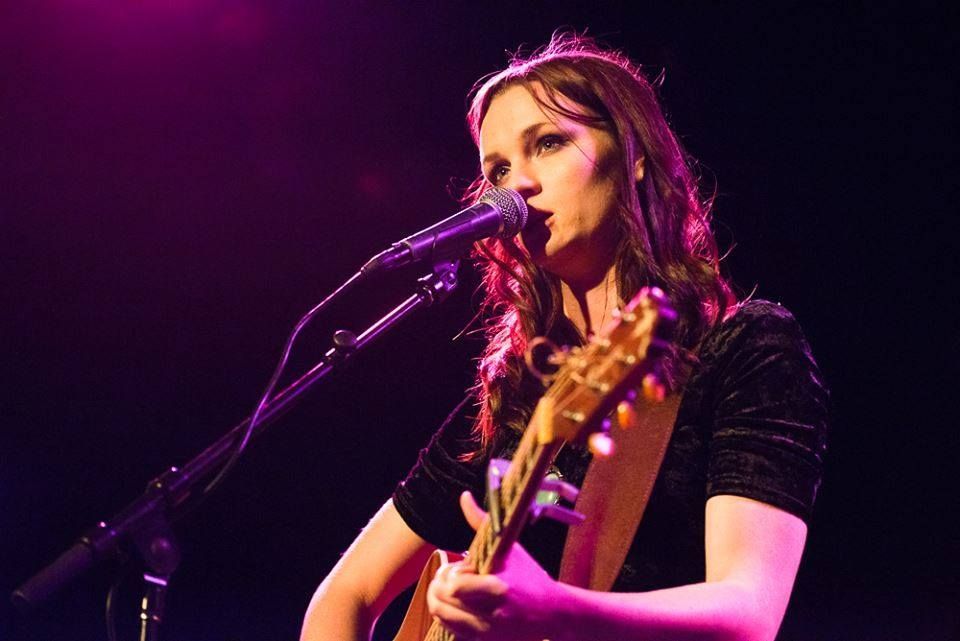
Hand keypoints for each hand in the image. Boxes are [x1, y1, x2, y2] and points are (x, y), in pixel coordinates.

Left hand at [426, 491, 566, 640]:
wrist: (554, 613)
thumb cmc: (531, 576)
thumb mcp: (510, 549)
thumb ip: (482, 522)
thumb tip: (464, 496)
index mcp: (499, 588)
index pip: (455, 587)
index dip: (451, 576)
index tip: (457, 568)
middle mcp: (492, 614)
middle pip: (444, 603)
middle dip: (438, 588)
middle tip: (444, 578)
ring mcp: (489, 632)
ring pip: (444, 618)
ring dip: (439, 602)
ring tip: (447, 591)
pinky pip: (453, 632)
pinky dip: (449, 617)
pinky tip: (457, 606)